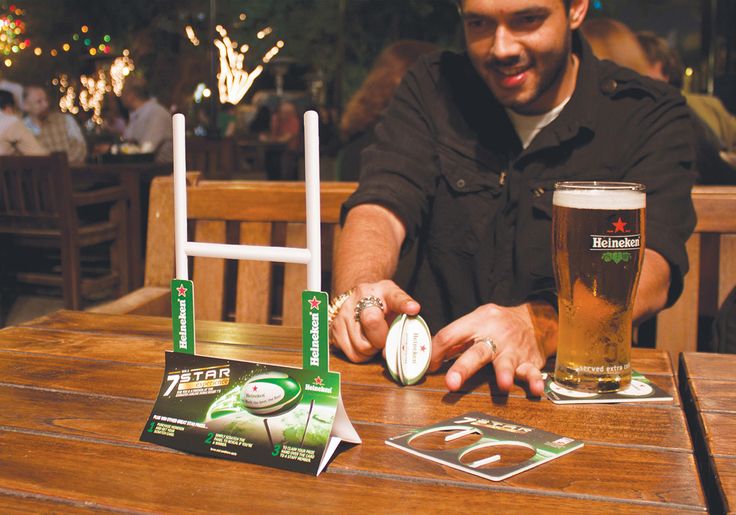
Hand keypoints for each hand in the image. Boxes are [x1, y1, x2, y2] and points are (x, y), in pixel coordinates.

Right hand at [330, 280, 419, 362]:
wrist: (358, 299)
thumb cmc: (381, 302)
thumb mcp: (395, 297)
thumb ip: (404, 306)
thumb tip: (414, 311)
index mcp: (375, 291)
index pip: (392, 297)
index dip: (403, 304)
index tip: (413, 308)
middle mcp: (355, 301)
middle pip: (373, 325)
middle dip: (382, 339)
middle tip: (384, 336)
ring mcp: (342, 316)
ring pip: (362, 348)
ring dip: (372, 350)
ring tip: (374, 339)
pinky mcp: (334, 331)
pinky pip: (353, 355)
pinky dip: (362, 355)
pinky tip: (364, 343)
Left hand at [430, 303, 547, 395]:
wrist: (536, 319)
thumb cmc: (499, 323)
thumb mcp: (476, 321)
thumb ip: (456, 340)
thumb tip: (432, 357)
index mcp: (477, 323)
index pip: (451, 335)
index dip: (436, 352)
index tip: (428, 367)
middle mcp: (495, 336)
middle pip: (477, 351)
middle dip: (463, 367)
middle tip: (451, 383)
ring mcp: (513, 349)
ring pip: (507, 361)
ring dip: (504, 373)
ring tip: (503, 384)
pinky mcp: (530, 361)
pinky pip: (534, 372)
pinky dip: (536, 380)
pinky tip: (536, 389)